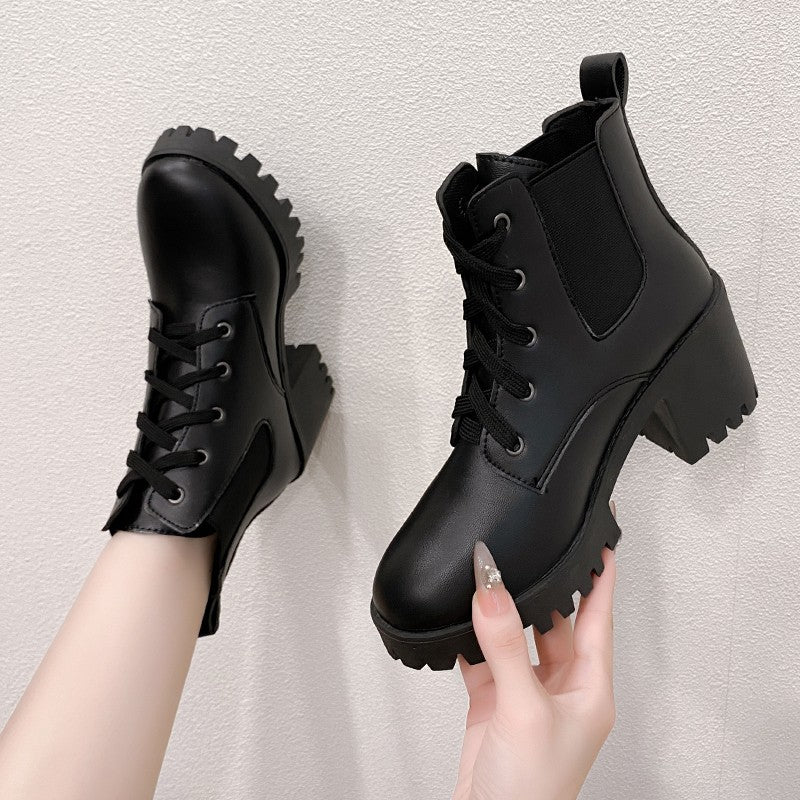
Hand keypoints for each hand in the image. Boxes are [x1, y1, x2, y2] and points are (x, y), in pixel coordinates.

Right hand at [453, 504, 617, 799]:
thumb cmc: (533, 792)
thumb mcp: (524, 709)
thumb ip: (506, 645)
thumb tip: (492, 589)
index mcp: (589, 689)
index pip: (600, 618)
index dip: (601, 578)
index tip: (600, 542)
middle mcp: (560, 689)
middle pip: (554, 623)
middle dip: (541, 590)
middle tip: (526, 554)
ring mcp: (526, 696)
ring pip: (517, 639)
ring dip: (502, 614)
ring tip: (489, 581)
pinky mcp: (494, 705)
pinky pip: (485, 660)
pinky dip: (471, 641)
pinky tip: (460, 624)